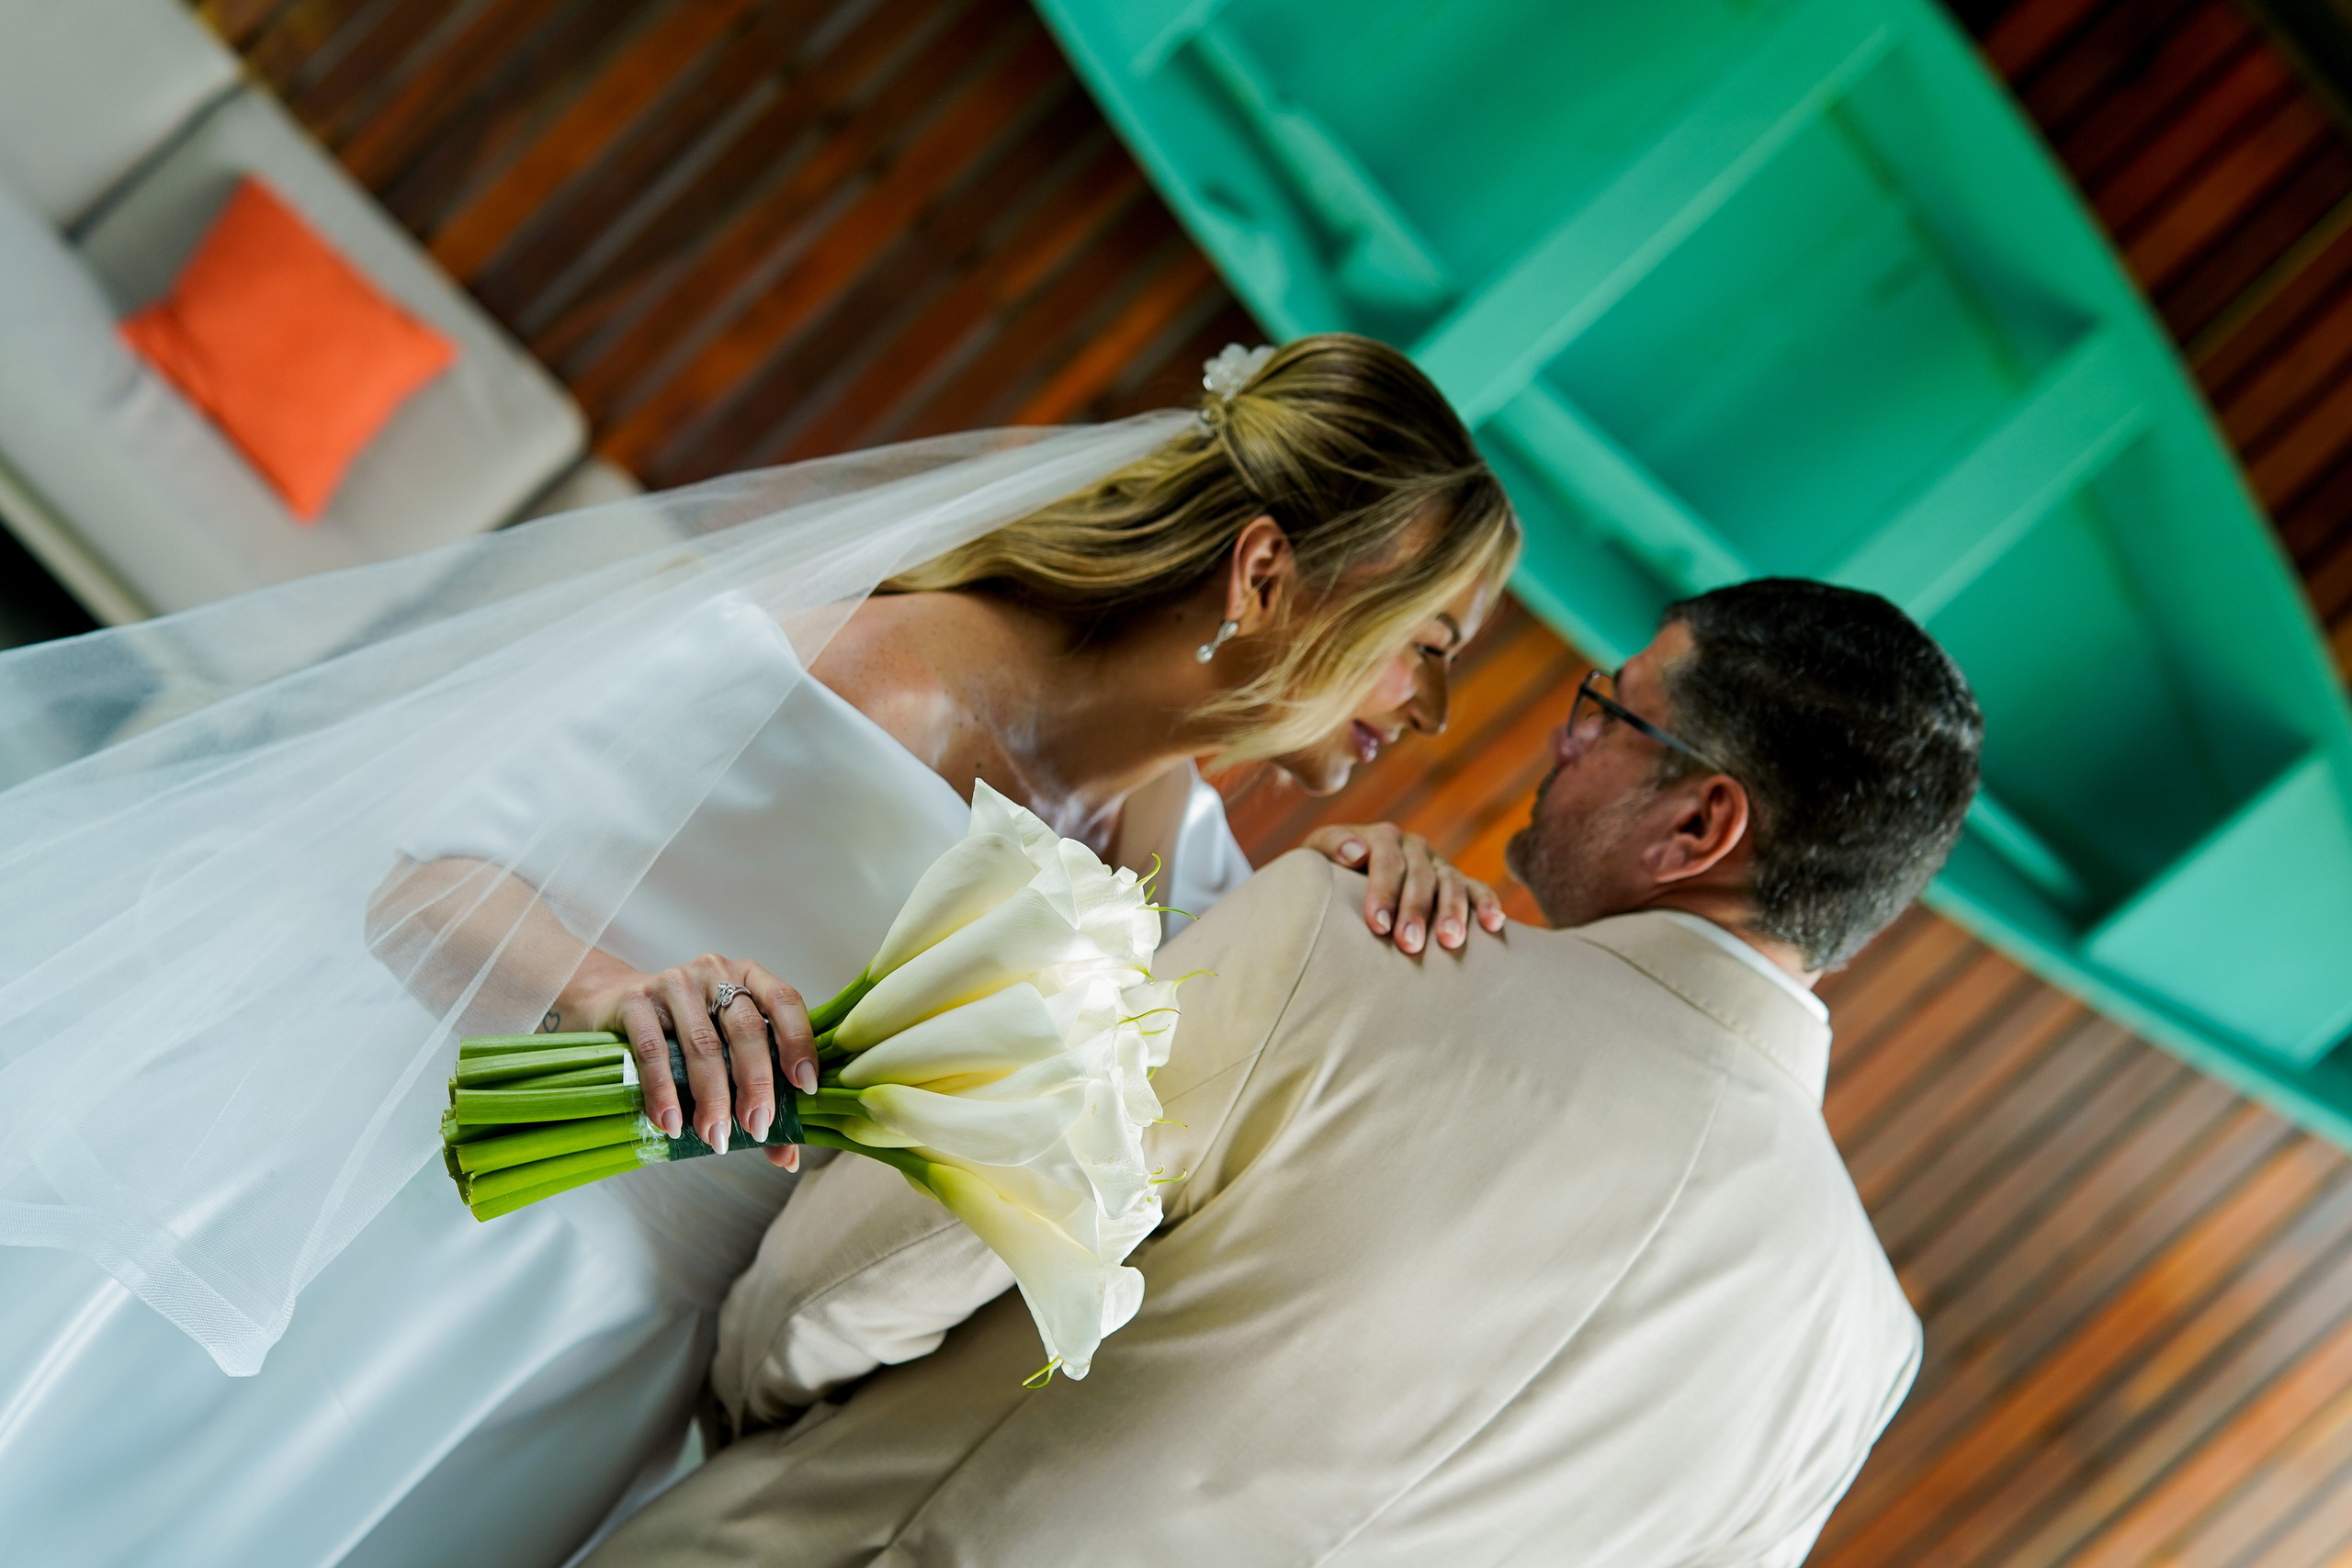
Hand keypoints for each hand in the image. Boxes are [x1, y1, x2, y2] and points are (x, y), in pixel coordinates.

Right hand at [559, 948, 814, 1163]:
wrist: (613, 1003)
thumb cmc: (684, 1032)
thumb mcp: (724, 1051)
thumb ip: (758, 1097)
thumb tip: (787, 1159)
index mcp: (749, 977)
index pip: (785, 1002)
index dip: (799, 1043)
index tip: (805, 1088)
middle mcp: (716, 973)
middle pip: (747, 1029)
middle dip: (755, 1085)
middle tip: (756, 1128)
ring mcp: (674, 983)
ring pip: (703, 1045)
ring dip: (712, 1098)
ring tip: (715, 1137)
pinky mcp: (635, 1001)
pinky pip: (654, 1051)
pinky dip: (664, 1092)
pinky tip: (672, 1123)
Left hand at [1304, 823, 1504, 953]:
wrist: (1343, 880)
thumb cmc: (1327, 874)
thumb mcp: (1317, 854)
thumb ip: (1330, 847)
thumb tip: (1354, 852)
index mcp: (1382, 837)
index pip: (1386, 861)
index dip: (1383, 892)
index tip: (1377, 925)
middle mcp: (1414, 847)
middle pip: (1420, 876)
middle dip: (1416, 911)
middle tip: (1409, 945)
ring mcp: (1439, 864)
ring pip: (1451, 883)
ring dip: (1453, 911)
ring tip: (1450, 941)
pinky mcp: (1459, 882)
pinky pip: (1477, 889)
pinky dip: (1487, 903)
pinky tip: (1494, 924)